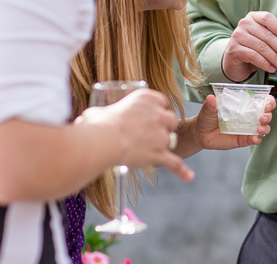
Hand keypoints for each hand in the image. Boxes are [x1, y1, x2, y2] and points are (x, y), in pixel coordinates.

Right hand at [77, 89, 194, 182]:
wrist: (102, 141)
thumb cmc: (96, 125)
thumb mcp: (97, 112)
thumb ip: (100, 113)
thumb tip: (87, 119)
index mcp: (146, 98)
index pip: (160, 102)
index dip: (154, 111)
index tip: (147, 117)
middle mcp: (158, 114)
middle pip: (170, 119)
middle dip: (162, 127)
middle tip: (148, 135)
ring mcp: (161, 134)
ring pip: (170, 140)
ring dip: (162, 146)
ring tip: (148, 151)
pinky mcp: (160, 153)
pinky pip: (174, 163)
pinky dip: (181, 171)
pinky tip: (188, 177)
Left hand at [192, 94, 274, 150]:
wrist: (201, 133)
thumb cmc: (208, 117)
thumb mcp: (209, 108)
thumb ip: (211, 104)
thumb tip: (211, 98)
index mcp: (244, 105)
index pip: (262, 101)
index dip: (268, 101)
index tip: (266, 104)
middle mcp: (249, 116)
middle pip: (266, 114)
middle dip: (268, 115)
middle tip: (262, 117)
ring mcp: (247, 128)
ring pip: (264, 128)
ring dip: (265, 128)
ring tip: (259, 129)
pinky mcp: (243, 139)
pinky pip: (254, 139)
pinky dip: (256, 139)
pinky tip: (255, 138)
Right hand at [222, 11, 276, 80]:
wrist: (234, 57)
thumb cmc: (255, 45)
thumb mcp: (269, 38)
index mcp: (255, 17)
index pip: (267, 18)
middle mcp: (245, 24)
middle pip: (267, 35)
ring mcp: (238, 36)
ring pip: (261, 47)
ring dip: (276, 58)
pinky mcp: (234, 50)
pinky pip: (252, 56)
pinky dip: (264, 63)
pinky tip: (272, 69)